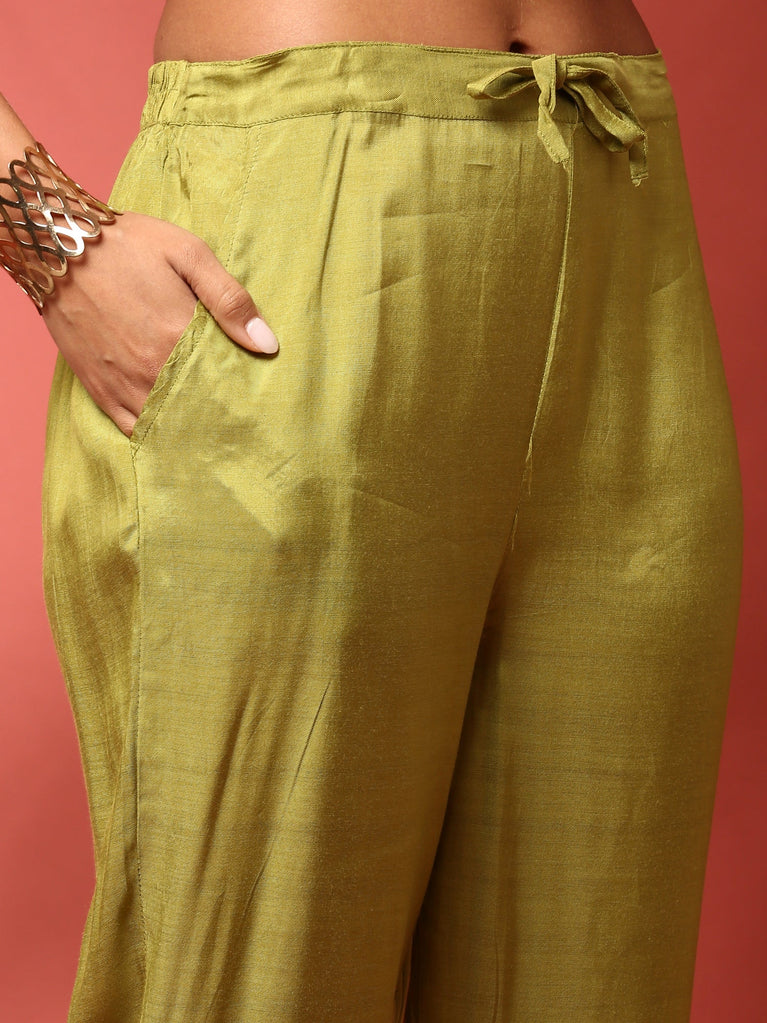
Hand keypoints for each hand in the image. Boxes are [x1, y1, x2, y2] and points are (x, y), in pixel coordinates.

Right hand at [40, 210, 278, 436]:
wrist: (57, 245)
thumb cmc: (127, 244)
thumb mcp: (188, 254)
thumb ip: (230, 299)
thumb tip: (268, 344)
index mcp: (179, 338)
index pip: (227, 382)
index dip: (244, 391)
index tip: (259, 396)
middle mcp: (152, 370)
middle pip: (201, 407)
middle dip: (222, 412)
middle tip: (241, 417)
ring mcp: (123, 384)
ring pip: (169, 423)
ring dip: (190, 426)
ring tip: (212, 426)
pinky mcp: (100, 390)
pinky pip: (134, 428)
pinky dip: (155, 433)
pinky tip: (173, 431)